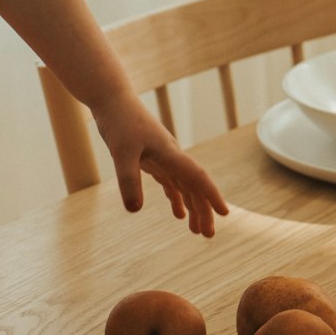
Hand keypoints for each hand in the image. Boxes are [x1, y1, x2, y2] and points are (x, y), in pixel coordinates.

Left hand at [91, 90, 229, 237]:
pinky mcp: (152, 158)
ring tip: (196, 231)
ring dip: (192, 207)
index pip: (198, 178)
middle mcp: (172, 157)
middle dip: (203, 211)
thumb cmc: (118, 121)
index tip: (224, 213)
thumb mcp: (120, 152)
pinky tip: (178, 214)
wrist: (111, 99)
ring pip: (184, 187)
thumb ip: (128, 180)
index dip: (211, 196)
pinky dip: (176, 198)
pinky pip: (170, 182)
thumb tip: (135, 210)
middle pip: (194, 187)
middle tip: (208, 235)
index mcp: (171, 154)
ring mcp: (163, 158)